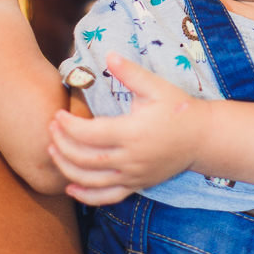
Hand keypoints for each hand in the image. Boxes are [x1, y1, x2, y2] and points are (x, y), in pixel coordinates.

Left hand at [49, 53, 210, 205]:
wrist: (202, 138)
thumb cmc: (179, 108)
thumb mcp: (157, 86)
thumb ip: (130, 73)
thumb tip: (108, 55)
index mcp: (133, 132)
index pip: (90, 134)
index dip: (68, 126)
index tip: (57, 114)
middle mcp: (130, 158)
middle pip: (85, 159)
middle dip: (62, 145)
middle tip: (50, 129)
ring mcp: (133, 175)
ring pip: (91, 181)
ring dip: (67, 169)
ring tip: (53, 152)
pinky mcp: (137, 184)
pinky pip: (107, 197)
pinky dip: (86, 196)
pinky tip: (70, 188)